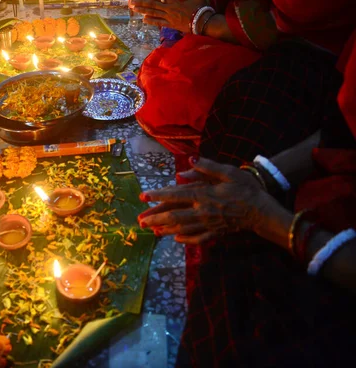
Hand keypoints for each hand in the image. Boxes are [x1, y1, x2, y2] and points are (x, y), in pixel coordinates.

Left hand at [129, 0, 205, 31]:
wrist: (203, 21)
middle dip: (140, 2)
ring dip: (142, 10)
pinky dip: (151, 21)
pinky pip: (159, 22)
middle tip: (131, 0)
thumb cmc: (201, 6)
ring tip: (133, 8)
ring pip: (153, 13)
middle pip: (151, 4)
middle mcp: (168, 8)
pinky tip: (143, 20)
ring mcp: (169, 17)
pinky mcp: (171, 24)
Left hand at [138, 157, 276, 243]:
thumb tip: (188, 162)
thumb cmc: (246, 188)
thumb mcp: (229, 172)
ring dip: (165, 229)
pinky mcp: (215, 232)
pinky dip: (185, 239)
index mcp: (204, 195)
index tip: (143, 196)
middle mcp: (202, 211)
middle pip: (173, 216)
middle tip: (140, 220)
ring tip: (151, 230)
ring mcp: (208, 224)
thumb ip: (207, 168)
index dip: (157, 196)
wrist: (262, 211)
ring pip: (182, 228)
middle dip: (155, 218)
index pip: (175, 195)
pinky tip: (176, 239)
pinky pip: (197, 238)